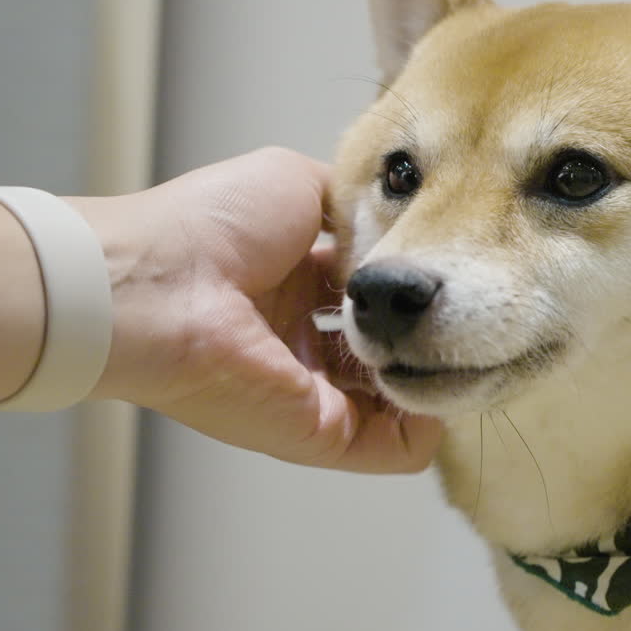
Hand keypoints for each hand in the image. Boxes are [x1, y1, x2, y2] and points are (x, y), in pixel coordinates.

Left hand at [70, 148, 440, 472]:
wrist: (163, 283)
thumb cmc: (215, 223)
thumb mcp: (298, 183)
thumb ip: (353, 205)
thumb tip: (399, 227)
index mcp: (292, 282)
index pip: (367, 296)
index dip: (407, 285)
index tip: (449, 270)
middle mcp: (300, 340)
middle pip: (382, 350)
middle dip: (425, 335)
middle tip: (468, 314)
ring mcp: (310, 392)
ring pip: (394, 401)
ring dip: (432, 379)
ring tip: (465, 346)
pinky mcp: (318, 433)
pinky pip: (393, 448)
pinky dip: (427, 427)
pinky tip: (446, 388)